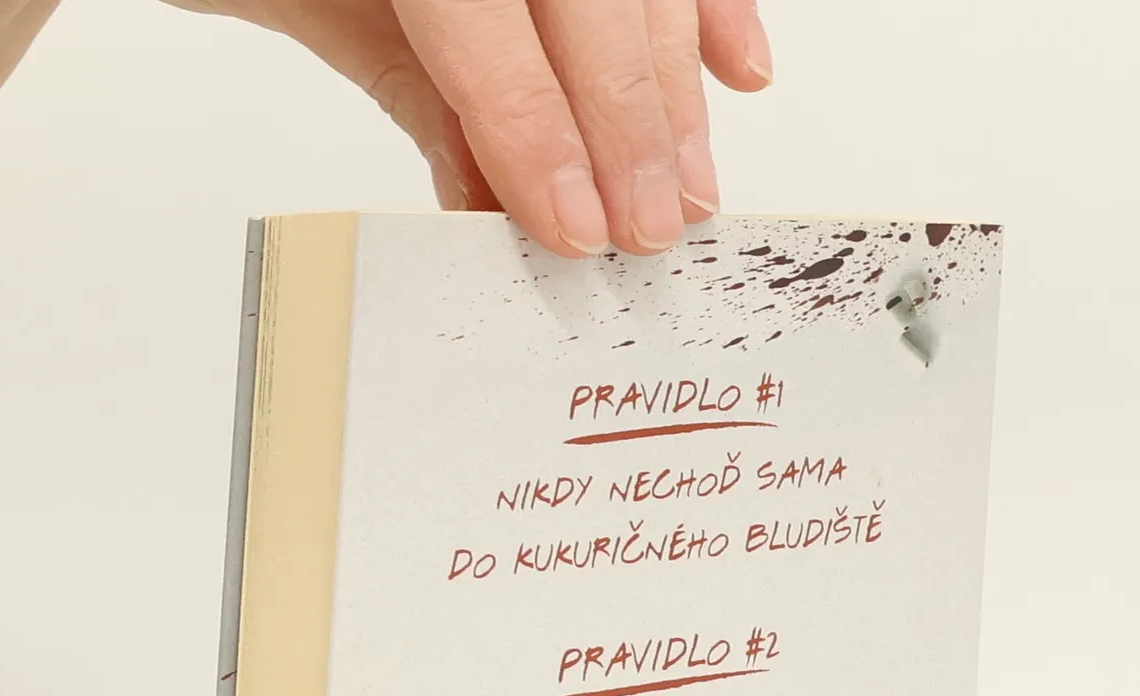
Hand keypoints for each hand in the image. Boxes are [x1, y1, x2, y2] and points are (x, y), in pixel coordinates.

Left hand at [163, 0, 772, 257]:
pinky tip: (737, 67)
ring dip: (676, 86)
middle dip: (631, 126)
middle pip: (593, 2)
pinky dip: (706, 5)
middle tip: (649, 228)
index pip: (490, 29)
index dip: (541, 136)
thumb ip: (403, 79)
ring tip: (687, 185)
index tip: (575, 229)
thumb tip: (489, 195)